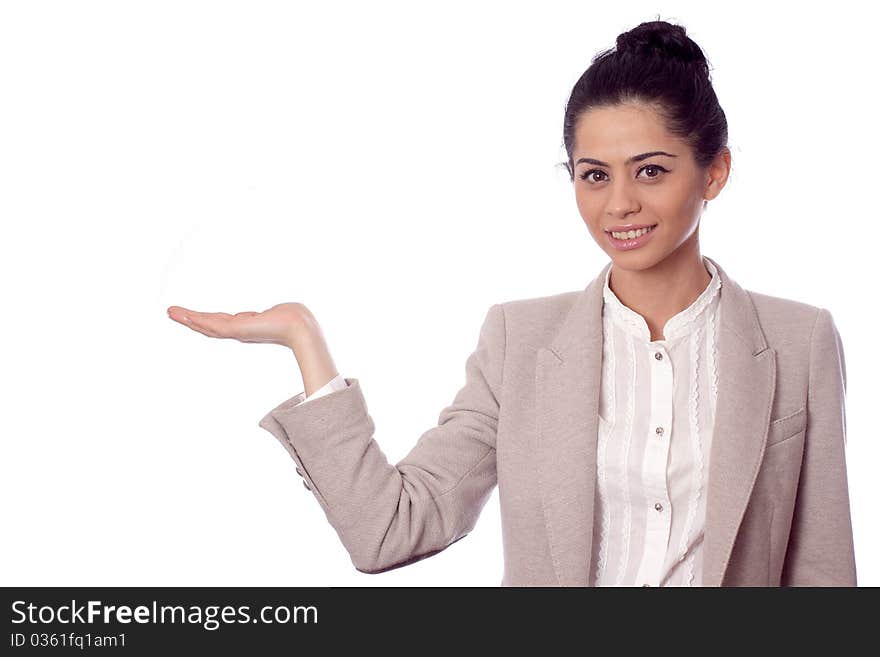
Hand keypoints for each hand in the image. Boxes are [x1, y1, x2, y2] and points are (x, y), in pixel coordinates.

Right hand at [166, 302, 314, 348]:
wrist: (299, 325)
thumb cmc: (289, 318)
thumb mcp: (269, 313)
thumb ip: (258, 315)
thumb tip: (257, 313)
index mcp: (243, 327)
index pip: (217, 323)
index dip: (201, 319)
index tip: (188, 314)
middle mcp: (237, 331)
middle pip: (207, 326)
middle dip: (188, 319)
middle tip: (170, 311)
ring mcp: (236, 332)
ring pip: (207, 326)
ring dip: (188, 319)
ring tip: (171, 312)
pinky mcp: (238, 329)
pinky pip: (214, 325)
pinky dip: (200, 321)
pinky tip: (189, 316)